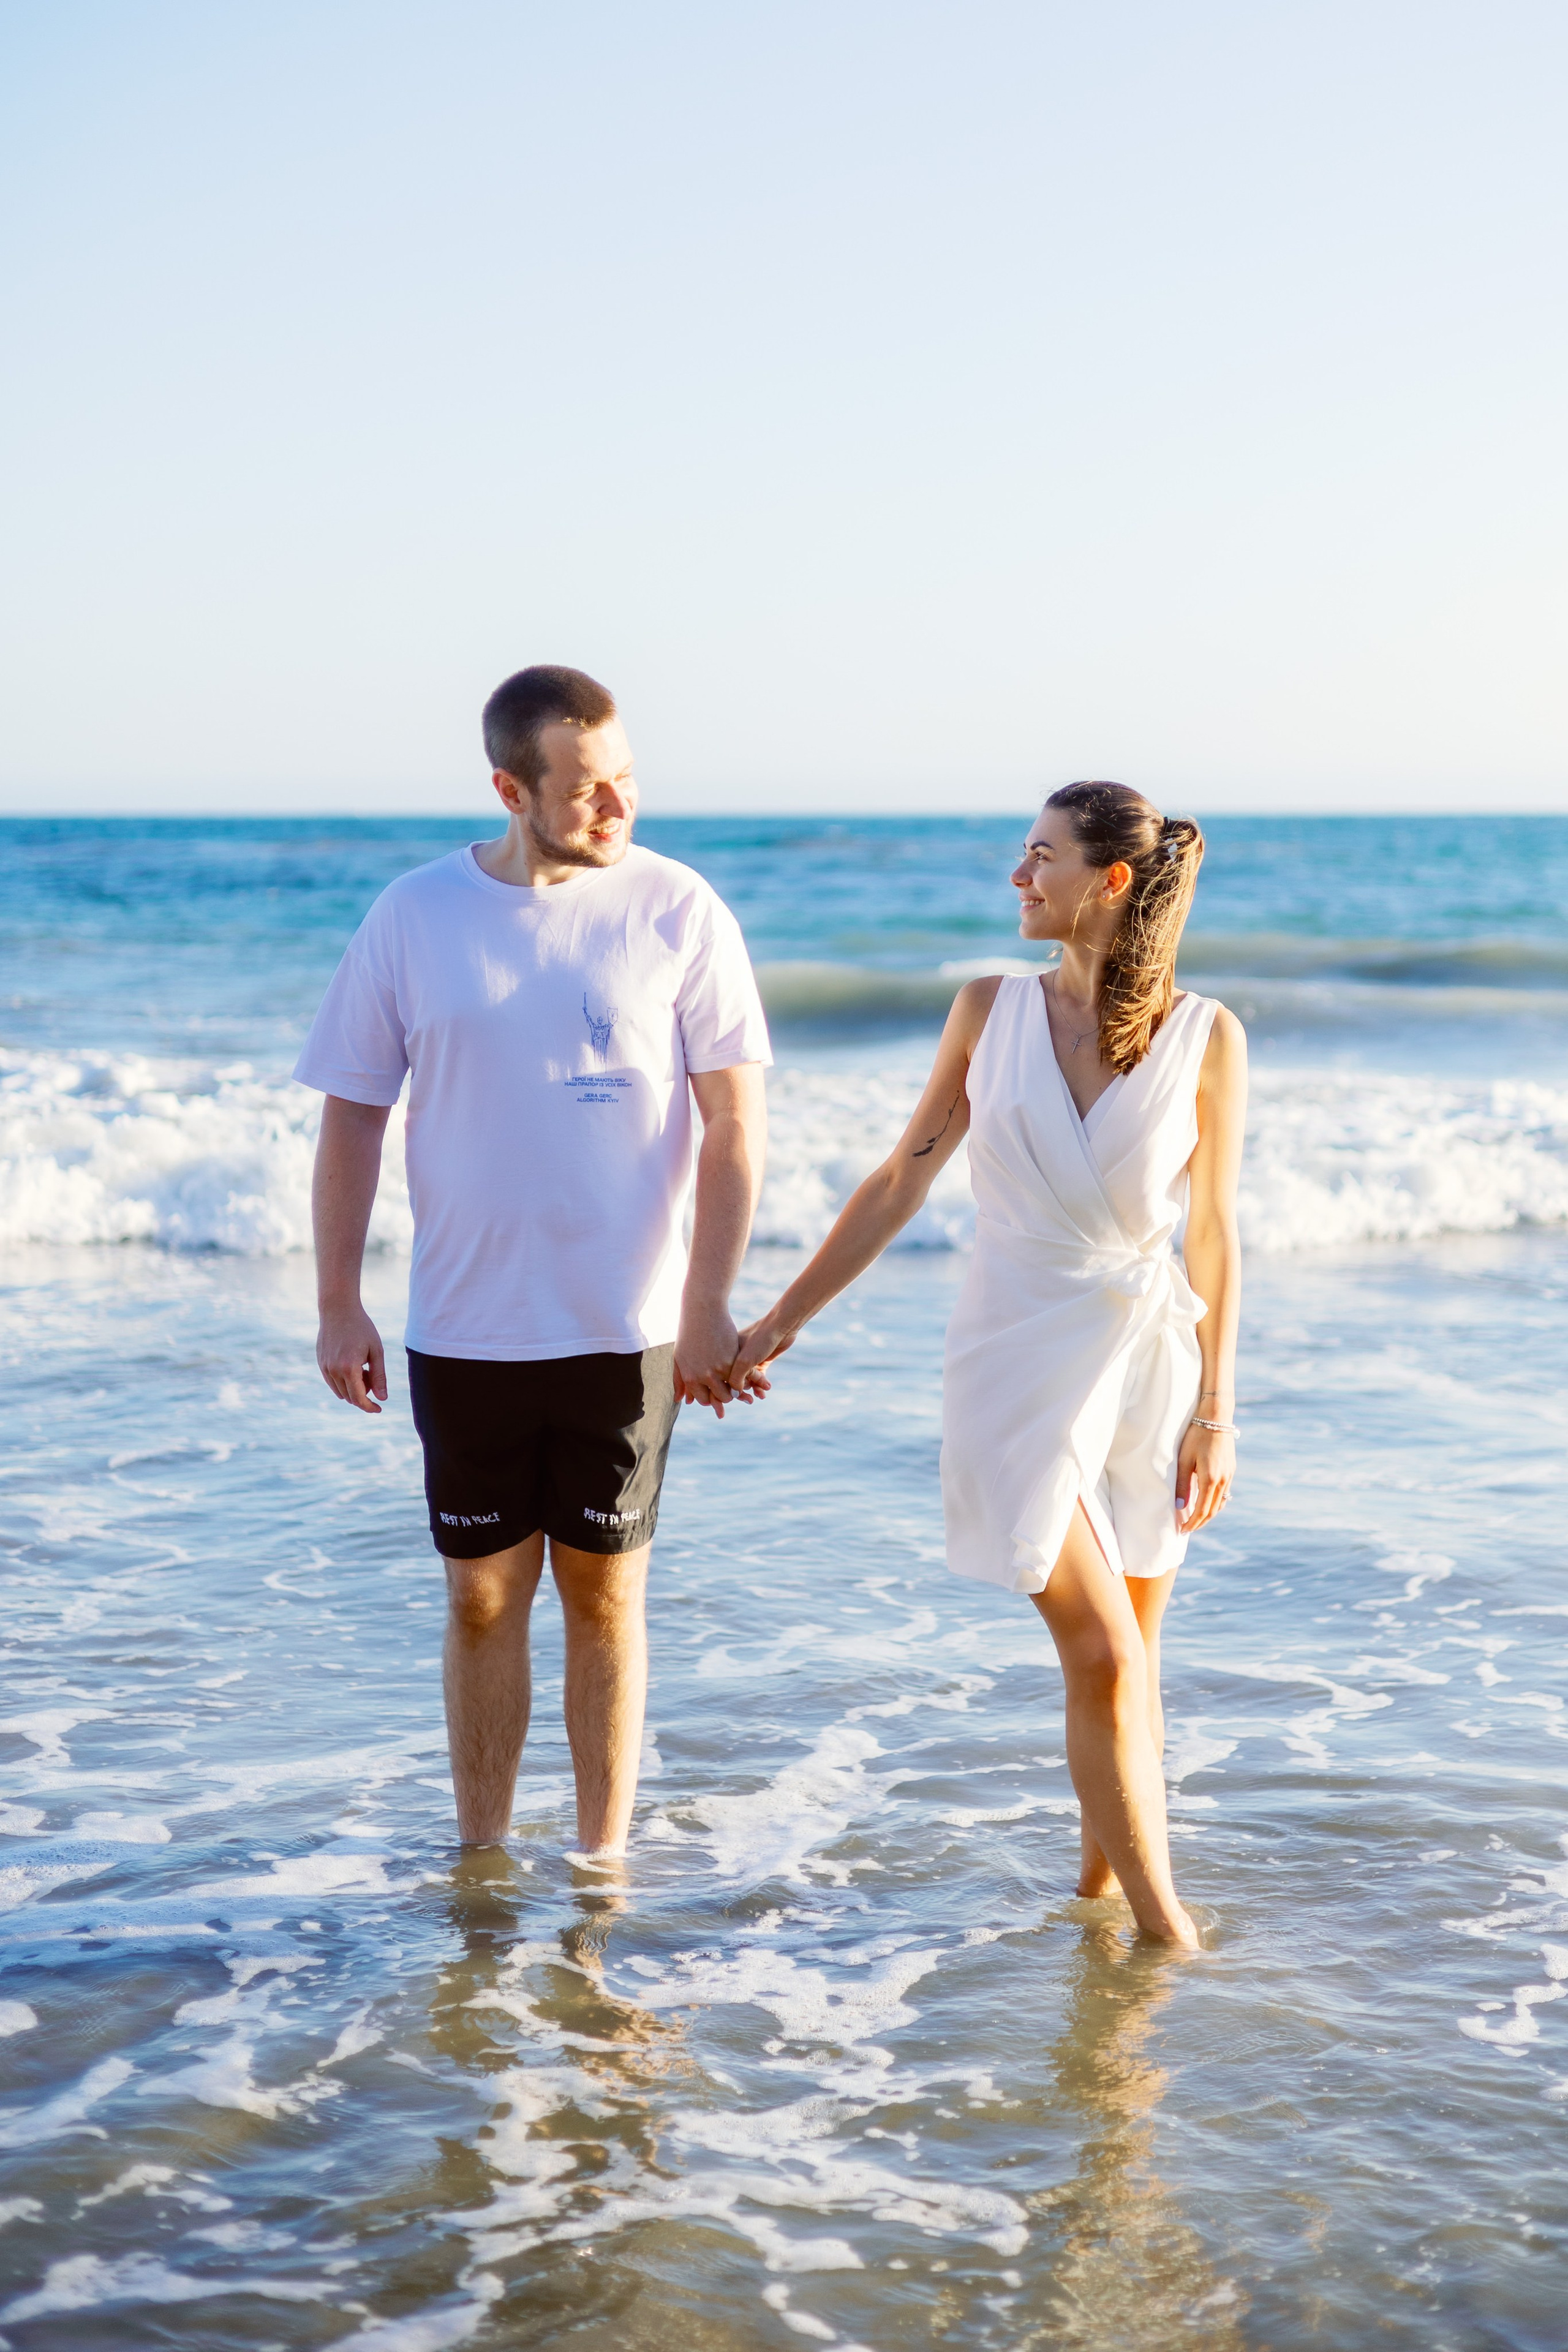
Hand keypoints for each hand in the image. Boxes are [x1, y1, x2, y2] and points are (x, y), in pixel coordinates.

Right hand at [317, 1300, 386, 1413]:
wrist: (338, 1309)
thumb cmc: (362, 1328)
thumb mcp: (376, 1351)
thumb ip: (379, 1376)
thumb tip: (382, 1398)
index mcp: (349, 1368)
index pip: (359, 1398)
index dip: (369, 1407)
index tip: (379, 1409)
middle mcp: (334, 1370)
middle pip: (350, 1397)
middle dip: (364, 1393)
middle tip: (371, 1373)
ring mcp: (325, 1368)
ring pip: (340, 1392)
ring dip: (353, 1388)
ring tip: (362, 1367)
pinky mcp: (320, 1364)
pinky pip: (332, 1383)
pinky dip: (344, 1382)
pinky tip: (352, 1365)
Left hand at [675, 1300, 744, 1415]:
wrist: (703, 1311)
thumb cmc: (688, 1334)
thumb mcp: (679, 1358)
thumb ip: (679, 1381)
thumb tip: (682, 1400)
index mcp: (691, 1377)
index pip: (704, 1399)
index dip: (712, 1397)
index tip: (716, 1391)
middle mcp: (705, 1376)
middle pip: (721, 1397)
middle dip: (726, 1395)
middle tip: (730, 1388)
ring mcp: (721, 1369)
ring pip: (733, 1390)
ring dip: (737, 1388)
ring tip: (738, 1380)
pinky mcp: (734, 1359)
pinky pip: (741, 1376)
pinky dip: (745, 1377)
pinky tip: (744, 1371)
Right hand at [727, 1312, 797, 1399]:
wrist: (781, 1325)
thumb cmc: (760, 1339)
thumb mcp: (744, 1360)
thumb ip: (736, 1378)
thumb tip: (733, 1395)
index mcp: (726, 1353)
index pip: (720, 1376)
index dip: (724, 1389)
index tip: (733, 1398)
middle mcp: (735, 1356)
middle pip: (733, 1379)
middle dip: (740, 1391)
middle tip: (748, 1401)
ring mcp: (748, 1358)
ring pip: (747, 1379)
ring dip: (752, 1389)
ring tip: (760, 1396)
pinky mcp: (761, 1360)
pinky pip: (757, 1377)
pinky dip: (760, 1385)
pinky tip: (765, 1391)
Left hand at [1176, 1422, 1233, 1531]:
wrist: (1216, 1418)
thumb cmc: (1196, 1436)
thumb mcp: (1184, 1460)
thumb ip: (1182, 1484)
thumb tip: (1179, 1506)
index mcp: (1211, 1479)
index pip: (1202, 1510)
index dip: (1192, 1523)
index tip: (1183, 1530)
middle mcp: (1223, 1480)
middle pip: (1213, 1510)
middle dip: (1200, 1522)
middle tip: (1188, 1529)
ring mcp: (1229, 1475)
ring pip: (1220, 1503)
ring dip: (1209, 1514)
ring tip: (1196, 1519)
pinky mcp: (1231, 1470)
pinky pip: (1224, 1493)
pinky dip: (1215, 1503)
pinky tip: (1206, 1502)